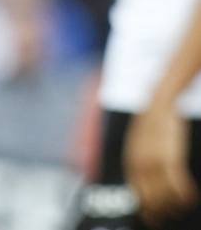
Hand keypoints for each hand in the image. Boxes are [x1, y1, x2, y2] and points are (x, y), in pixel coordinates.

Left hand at [126, 103, 198, 225]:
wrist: (159, 104)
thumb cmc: (151, 125)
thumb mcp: (138, 145)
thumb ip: (139, 164)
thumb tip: (145, 184)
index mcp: (130, 162)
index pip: (137, 196)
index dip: (147, 211)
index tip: (155, 221)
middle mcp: (139, 165)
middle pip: (151, 200)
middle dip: (163, 212)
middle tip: (173, 216)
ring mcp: (154, 161)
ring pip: (166, 196)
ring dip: (177, 205)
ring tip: (185, 206)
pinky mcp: (170, 156)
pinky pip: (178, 184)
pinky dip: (185, 194)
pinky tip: (191, 197)